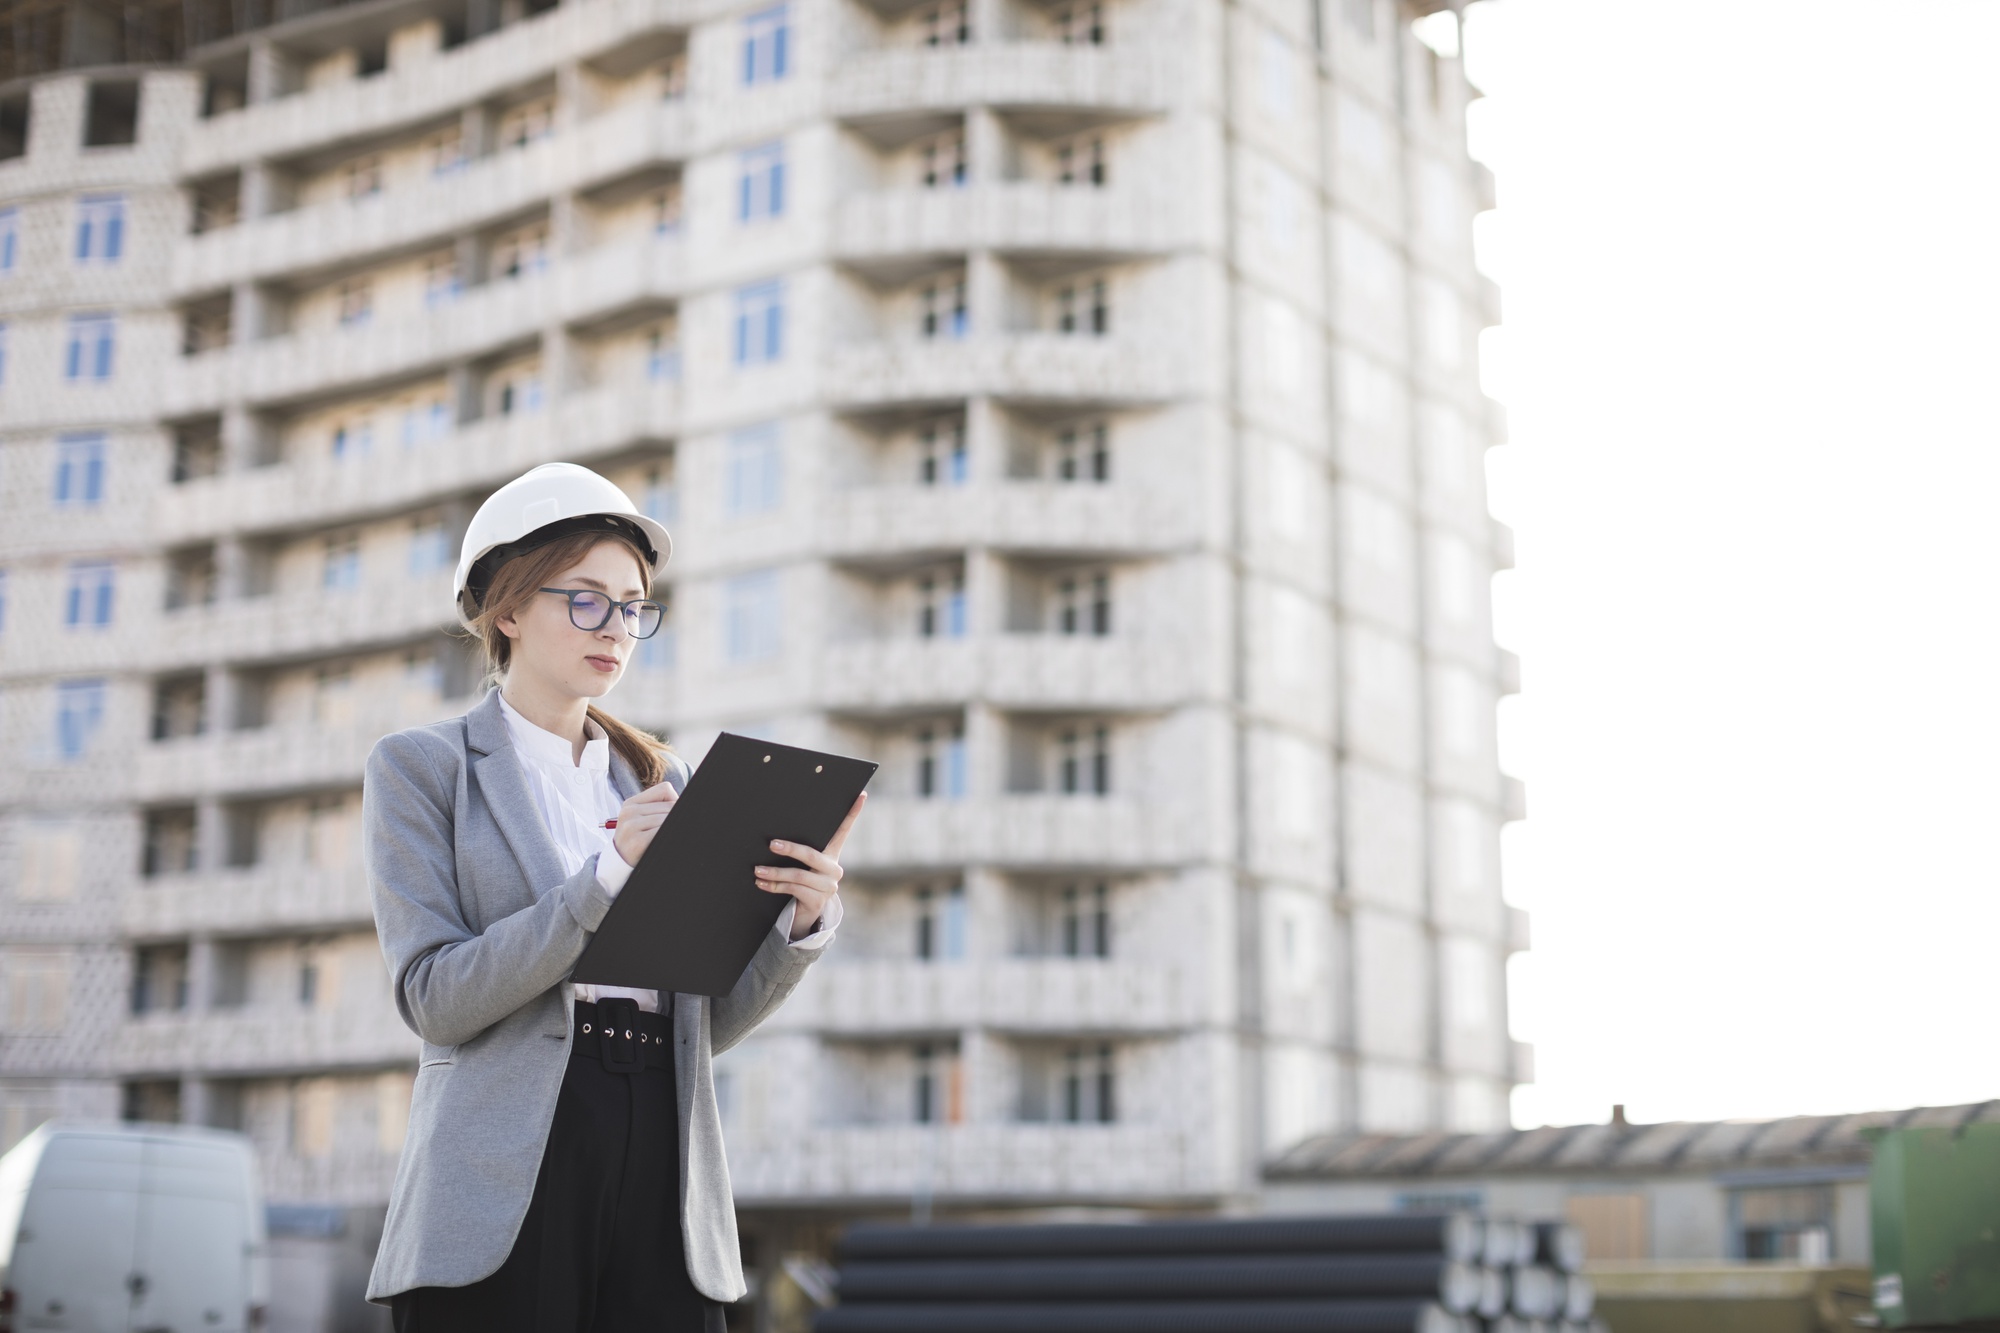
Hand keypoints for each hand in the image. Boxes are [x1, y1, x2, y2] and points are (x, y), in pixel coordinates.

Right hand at [612, 781, 679, 868]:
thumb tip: (689, 802)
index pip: (664, 789)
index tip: (672, 816)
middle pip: (670, 806)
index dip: (675, 802)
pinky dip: (670, 837)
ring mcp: (631, 827)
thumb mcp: (642, 821)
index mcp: (631, 804)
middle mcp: (629, 812)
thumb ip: (660, 809)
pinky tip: (664, 843)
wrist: (621, 866)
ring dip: (673, 829)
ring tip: (664, 839)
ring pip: (668, 819)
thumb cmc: (638, 842)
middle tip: (670, 831)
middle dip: (676, 818)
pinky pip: (663, 832)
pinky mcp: (637, 842)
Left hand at [755, 794, 866, 939]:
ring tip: (758, 870)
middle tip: (772, 844)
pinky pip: (793, 889)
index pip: (844, 831)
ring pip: (798, 875)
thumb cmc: (801, 883)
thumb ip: (800, 852)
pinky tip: (761, 884)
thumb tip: (774, 836)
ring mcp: (828, 887)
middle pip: (811, 855)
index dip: (853, 813)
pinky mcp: (818, 901)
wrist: (804, 915)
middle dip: (790, 849)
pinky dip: (774, 886)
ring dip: (775, 872)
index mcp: (832, 855)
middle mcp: (834, 869)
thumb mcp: (804, 866)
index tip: (861, 794)